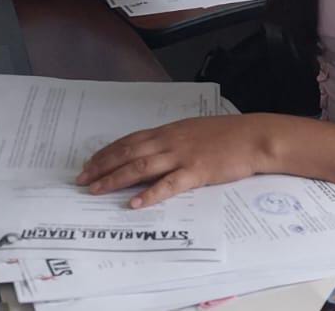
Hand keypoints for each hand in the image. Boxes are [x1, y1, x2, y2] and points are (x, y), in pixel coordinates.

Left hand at [75, 115, 273, 207]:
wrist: (253, 136)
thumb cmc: (226, 135)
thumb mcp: (194, 131)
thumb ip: (173, 141)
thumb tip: (153, 151)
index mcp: (168, 131)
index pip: (129, 140)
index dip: (107, 152)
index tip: (89, 163)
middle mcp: (170, 141)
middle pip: (128, 152)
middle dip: (102, 166)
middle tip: (81, 179)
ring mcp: (182, 155)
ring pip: (141, 166)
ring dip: (116, 178)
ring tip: (96, 189)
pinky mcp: (197, 171)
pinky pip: (169, 184)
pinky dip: (150, 194)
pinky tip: (135, 203)